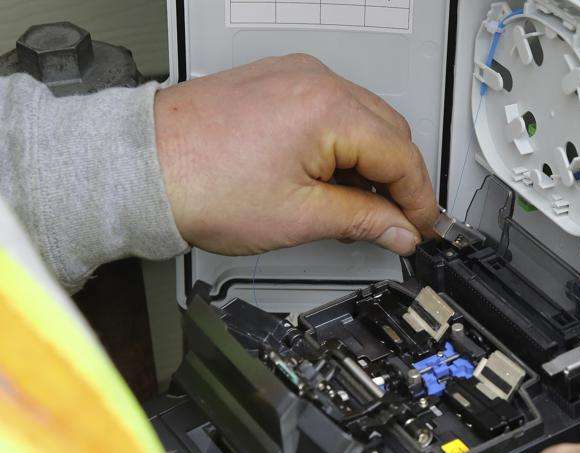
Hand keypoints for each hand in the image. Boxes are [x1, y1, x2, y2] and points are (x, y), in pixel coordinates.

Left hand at [154, 54, 437, 255]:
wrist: (140, 168)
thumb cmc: (199, 184)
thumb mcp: (298, 217)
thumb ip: (363, 221)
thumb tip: (401, 231)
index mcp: (328, 110)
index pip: (402, 155)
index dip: (420, 200)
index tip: (423, 228)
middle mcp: (315, 81)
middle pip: (390, 133)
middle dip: (399, 181)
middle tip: (398, 224)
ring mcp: (295, 77)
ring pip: (364, 121)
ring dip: (371, 164)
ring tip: (357, 209)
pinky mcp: (277, 83)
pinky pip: (332, 110)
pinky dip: (343, 146)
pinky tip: (331, 180)